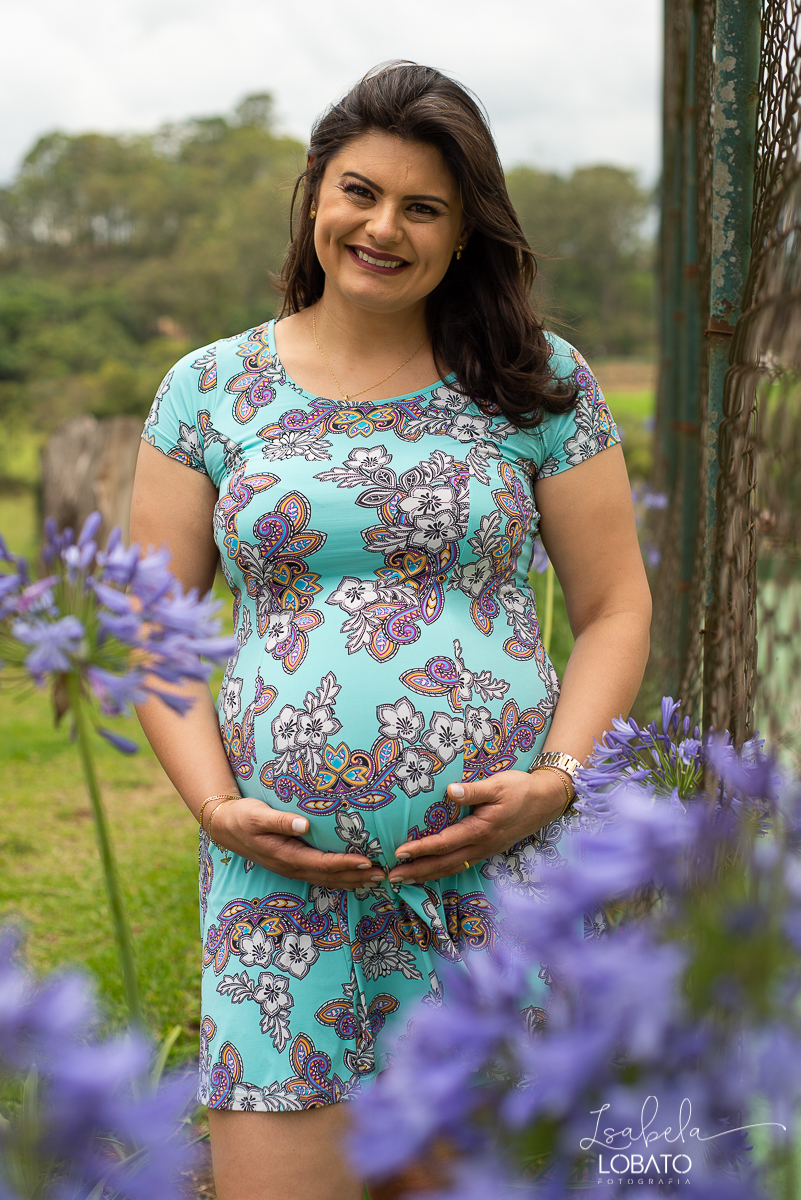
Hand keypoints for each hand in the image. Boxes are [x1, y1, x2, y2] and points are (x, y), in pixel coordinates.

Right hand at [212, 798, 376, 889]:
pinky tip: (352, 876)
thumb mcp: (258, 815)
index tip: (366, 861)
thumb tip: (303, 825)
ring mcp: (291, 868)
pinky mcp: (292, 864)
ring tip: (375, 880)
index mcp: (286, 856)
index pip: (322, 864)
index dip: (345, 864)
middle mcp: (291, 867)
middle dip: (356, 877)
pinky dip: (339, 878)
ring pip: (326, 880)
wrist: (225, 826)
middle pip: (329, 877)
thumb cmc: (243, 817)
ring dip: (351, 881)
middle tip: (382, 875)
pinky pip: (320, 875)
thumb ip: (281, 821)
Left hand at [386, 769, 568, 884]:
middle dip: (417, 871)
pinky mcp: (488, 850)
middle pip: (444, 864)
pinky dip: (442, 871)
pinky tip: (430, 872)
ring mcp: (485, 851)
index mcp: (481, 830)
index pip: (444, 843)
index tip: (399, 853)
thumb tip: (451, 790)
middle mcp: (481, 846)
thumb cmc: (520, 789)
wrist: (546, 801)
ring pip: (451, 868)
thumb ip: (473, 790)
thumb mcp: (498, 785)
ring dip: (427, 875)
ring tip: (405, 879)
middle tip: (392, 876)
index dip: (421, 849)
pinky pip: (460, 865)